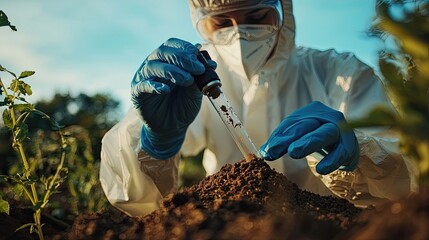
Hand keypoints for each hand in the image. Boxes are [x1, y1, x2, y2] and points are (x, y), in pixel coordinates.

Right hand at [131, 38, 214, 158]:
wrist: (173, 127)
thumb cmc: (183, 105)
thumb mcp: (195, 90)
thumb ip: (199, 76)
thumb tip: (209, 60)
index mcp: (167, 60)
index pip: (172, 45)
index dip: (186, 48)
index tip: (199, 58)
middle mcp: (154, 65)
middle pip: (162, 52)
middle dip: (182, 58)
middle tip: (197, 69)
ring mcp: (143, 78)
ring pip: (152, 67)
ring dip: (171, 71)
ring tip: (187, 80)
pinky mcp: (137, 93)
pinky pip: (142, 86)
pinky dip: (154, 86)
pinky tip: (166, 90)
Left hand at [259, 101, 358, 174]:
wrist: (348, 145)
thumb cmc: (318, 138)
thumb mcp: (301, 137)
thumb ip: (283, 142)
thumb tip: (263, 152)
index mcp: (310, 113)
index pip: (291, 123)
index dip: (278, 137)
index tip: (266, 152)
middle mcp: (325, 117)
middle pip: (306, 125)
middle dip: (289, 138)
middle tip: (274, 150)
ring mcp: (340, 129)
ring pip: (324, 133)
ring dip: (308, 143)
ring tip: (293, 153)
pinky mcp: (350, 145)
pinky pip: (340, 152)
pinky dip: (330, 161)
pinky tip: (320, 169)